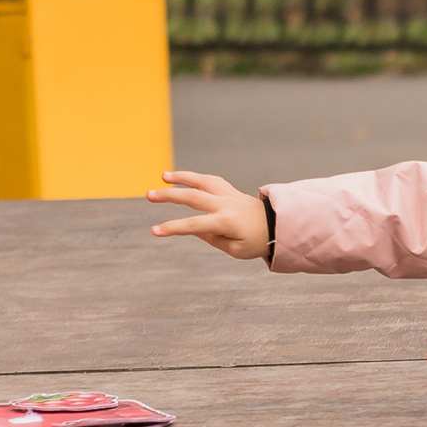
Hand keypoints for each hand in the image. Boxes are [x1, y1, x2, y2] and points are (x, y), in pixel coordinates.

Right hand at [147, 170, 270, 260]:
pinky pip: (210, 180)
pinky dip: (196, 177)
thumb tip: (193, 227)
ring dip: (181, 177)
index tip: (154, 231)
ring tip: (163, 176)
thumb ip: (212, 238)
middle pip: (192, 196)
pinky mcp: (230, 190)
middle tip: (149, 195)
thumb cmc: (256, 242)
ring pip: (201, 180)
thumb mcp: (235, 249)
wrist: (277, 226)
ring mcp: (228, 194)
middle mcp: (225, 204)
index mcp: (226, 222)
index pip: (194, 225)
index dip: (173, 227)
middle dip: (169, 196)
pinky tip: (183, 178)